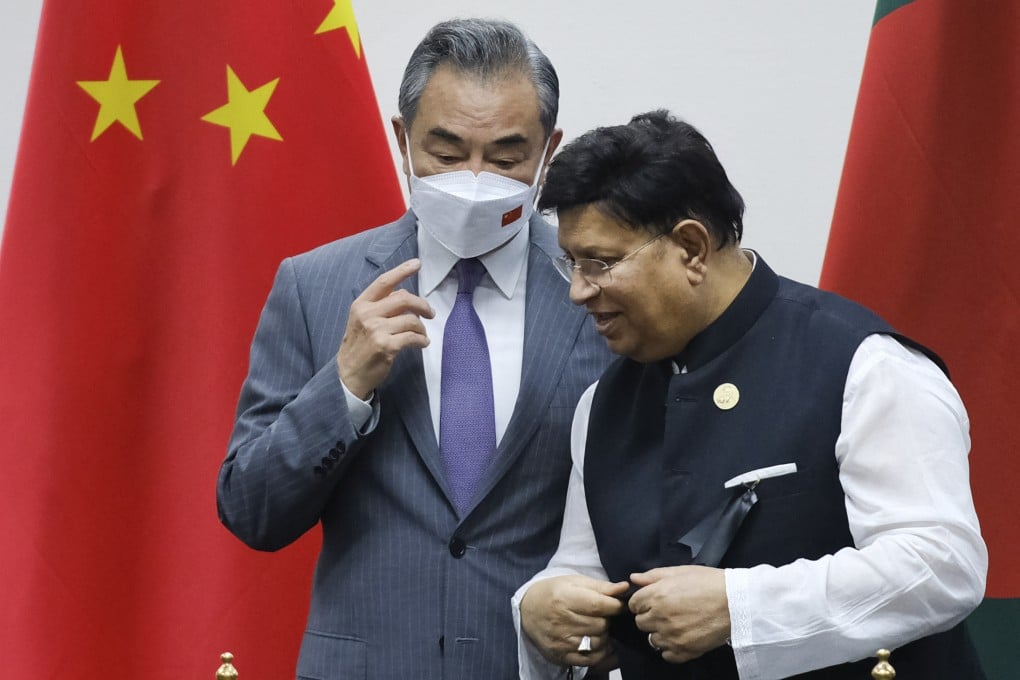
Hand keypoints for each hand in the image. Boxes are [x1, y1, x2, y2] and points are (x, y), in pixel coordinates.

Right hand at [336, 258, 433, 398]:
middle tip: (431, 313)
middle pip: (404, 299)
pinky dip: (422, 340)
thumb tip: (405, 296)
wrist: (348, 374)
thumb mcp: (362, 321)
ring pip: (411, 320)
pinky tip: (423, 343)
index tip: (417, 263)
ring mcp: (376, 330)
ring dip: (422, 327)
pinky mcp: (386, 346)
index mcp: (361, 304)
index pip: (384, 282)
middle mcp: (367, 314)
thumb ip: (380, 306)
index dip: (402, 270)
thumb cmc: (358, 346)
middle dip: (423, 305)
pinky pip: (413, 337)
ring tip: (422, 334)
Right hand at [520, 575, 629, 667]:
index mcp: (565, 598)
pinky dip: (601, 653)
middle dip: (608, 620)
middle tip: (603, 615)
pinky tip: (599, 643)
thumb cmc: (553, 593)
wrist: (527, 610)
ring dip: (604, 636)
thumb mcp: (574, 582)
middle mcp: (562, 621)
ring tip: (597, 627)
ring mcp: (561, 641)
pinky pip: (591, 660)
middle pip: (601, 625)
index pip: (600, 605)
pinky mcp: (561, 656)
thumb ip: (601, 586)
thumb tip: (624, 588)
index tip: (619, 605)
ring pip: (599, 643)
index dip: (616, 606)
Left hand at [629, 565, 730, 663]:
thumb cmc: (709, 583)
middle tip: (666, 612)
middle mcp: (660, 617)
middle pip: (640, 623)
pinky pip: (667, 655)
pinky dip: (671, 649)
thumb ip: (653, 576)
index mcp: (656, 595)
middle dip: (650, 617)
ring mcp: (672, 636)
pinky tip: (682, 638)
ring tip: (676, 625)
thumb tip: (633, 578)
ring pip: (652, 640)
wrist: (736, 602)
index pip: (633, 604)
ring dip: (660, 633)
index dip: (643, 602)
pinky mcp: (685, 651)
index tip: (653, 601)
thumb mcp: (680, 572)